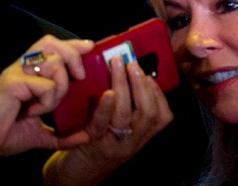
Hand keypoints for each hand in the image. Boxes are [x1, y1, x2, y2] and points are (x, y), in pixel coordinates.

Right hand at [0, 35, 94, 165]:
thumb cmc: (6, 135)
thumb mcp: (41, 133)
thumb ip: (63, 133)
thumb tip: (86, 138)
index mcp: (27, 73)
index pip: (50, 46)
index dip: (71, 44)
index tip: (89, 47)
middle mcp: (21, 67)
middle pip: (52, 44)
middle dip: (72, 56)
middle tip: (79, 78)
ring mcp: (16, 73)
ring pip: (54, 64)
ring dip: (59, 89)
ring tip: (45, 106)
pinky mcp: (13, 83)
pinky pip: (46, 86)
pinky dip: (46, 103)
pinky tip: (31, 112)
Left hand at [43, 56, 173, 184]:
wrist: (75, 175)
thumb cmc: (96, 146)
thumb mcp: (118, 130)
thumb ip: (127, 110)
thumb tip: (129, 75)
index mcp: (141, 137)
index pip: (162, 116)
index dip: (158, 93)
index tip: (148, 74)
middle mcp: (132, 143)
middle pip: (148, 113)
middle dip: (141, 85)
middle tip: (133, 64)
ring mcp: (113, 145)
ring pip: (126, 115)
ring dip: (124, 86)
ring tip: (118, 65)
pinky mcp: (92, 144)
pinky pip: (102, 125)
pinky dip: (106, 108)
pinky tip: (108, 93)